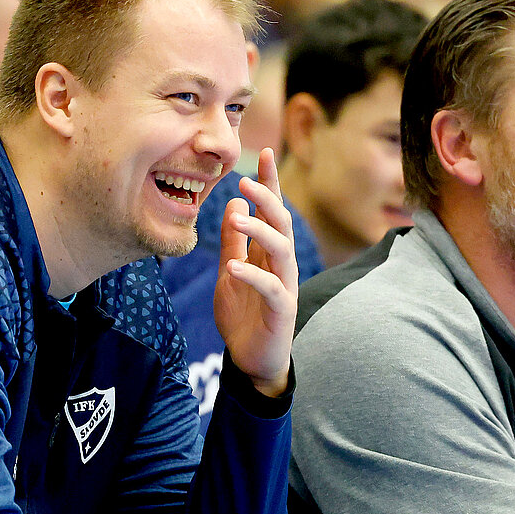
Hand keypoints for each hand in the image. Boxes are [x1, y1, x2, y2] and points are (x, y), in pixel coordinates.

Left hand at [214, 148, 297, 396]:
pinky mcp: (282, 310)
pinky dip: (253, 276)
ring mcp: (285, 286)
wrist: (250, 360)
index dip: (269, 182)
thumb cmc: (243, 316)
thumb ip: (232, 241)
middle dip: (268, 199)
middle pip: (282, 223)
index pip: (272, 210)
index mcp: (269, 252)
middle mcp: (282, 265)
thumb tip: (234, 204)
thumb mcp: (229, 272)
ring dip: (261, 232)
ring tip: (238, 220)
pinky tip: (234, 267)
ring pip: (281, 250)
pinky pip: (271, 288)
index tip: (262, 153)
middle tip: (245, 181)